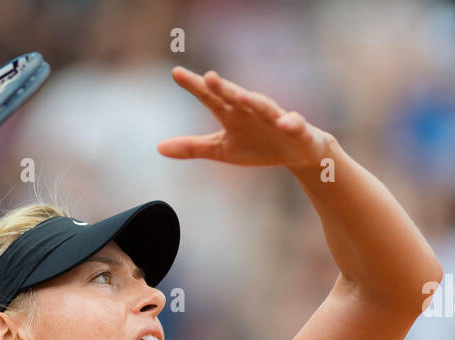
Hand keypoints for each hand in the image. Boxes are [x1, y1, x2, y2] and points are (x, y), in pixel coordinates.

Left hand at [158, 66, 330, 169]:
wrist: (295, 152)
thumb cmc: (256, 146)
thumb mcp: (221, 150)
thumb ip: (192, 147)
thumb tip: (158, 147)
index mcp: (231, 113)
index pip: (209, 97)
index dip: (194, 86)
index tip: (176, 73)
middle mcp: (250, 109)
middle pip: (234, 96)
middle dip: (222, 87)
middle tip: (208, 76)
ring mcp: (273, 117)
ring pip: (263, 106)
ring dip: (252, 100)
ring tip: (241, 97)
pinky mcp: (295, 128)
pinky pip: (293, 123)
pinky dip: (290, 122)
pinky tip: (284, 122)